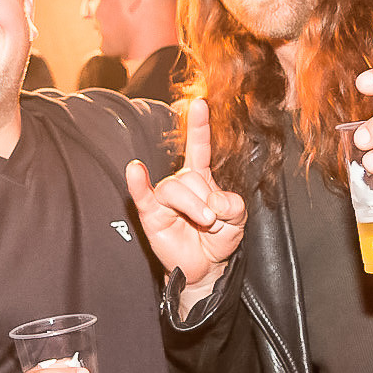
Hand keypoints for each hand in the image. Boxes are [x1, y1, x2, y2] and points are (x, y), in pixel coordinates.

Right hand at [126, 98, 246, 313]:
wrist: (204, 269)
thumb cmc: (218, 240)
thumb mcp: (237, 220)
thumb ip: (233, 205)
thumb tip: (213, 203)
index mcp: (201, 178)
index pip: (199, 148)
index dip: (199, 126)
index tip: (200, 103)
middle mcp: (180, 183)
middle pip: (191, 176)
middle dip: (208, 199)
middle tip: (214, 221)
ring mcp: (164, 198)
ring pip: (176, 188)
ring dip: (194, 205)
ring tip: (204, 222)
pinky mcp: (150, 213)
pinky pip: (143, 195)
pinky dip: (137, 182)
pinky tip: (135, 170)